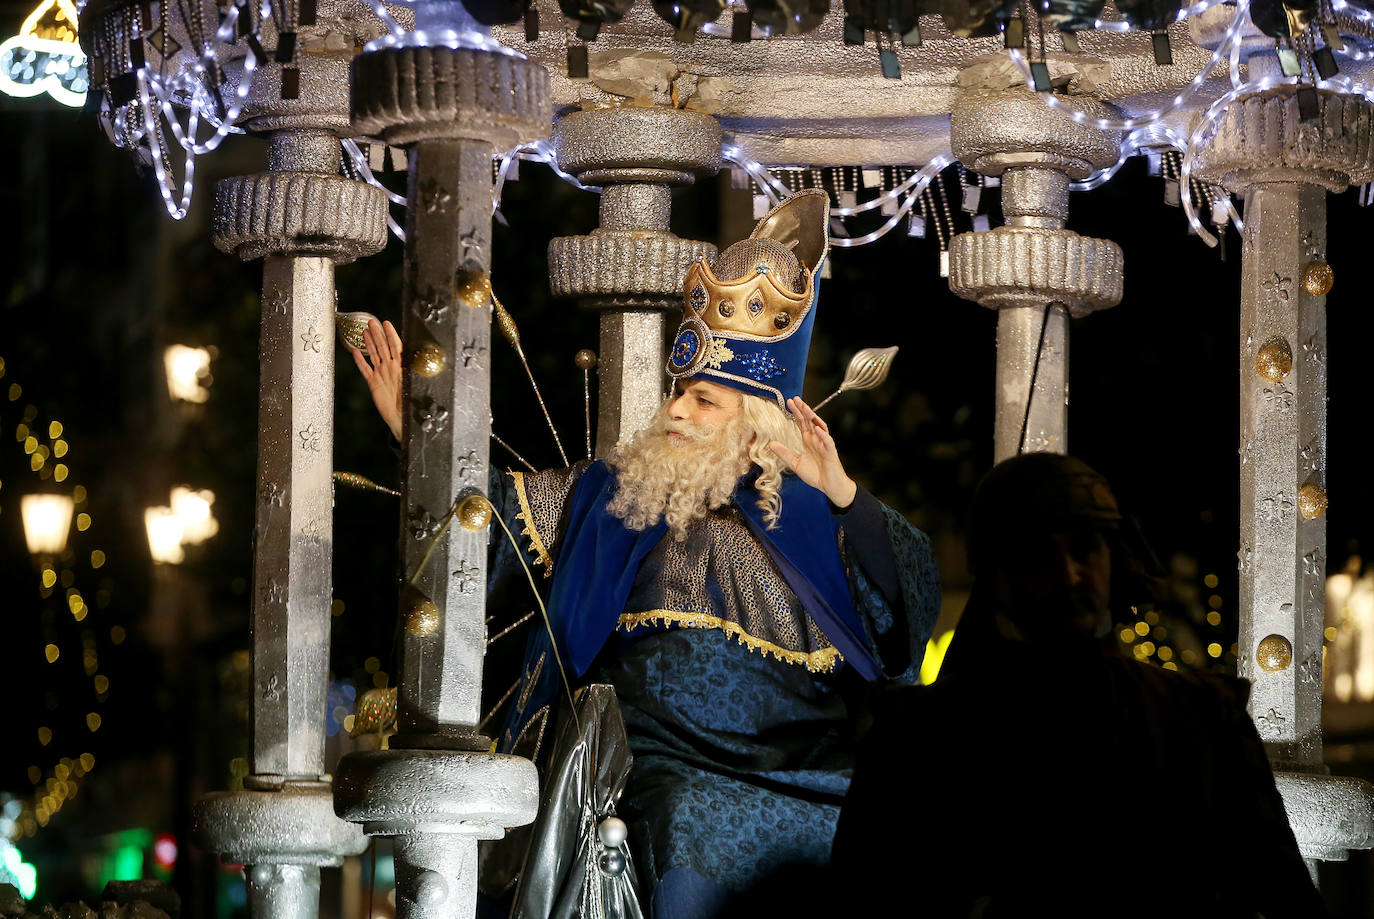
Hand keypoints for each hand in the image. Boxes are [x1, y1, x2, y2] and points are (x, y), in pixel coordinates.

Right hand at [352, 319, 402, 441]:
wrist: (401, 418)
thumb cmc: (410, 403)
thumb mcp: (414, 384)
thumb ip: (412, 370)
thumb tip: (419, 358)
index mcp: (401, 366)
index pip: (396, 346)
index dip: (391, 334)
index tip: (386, 323)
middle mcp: (390, 368)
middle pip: (383, 347)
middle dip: (378, 334)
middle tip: (372, 322)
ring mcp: (381, 374)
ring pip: (374, 355)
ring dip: (370, 343)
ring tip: (365, 331)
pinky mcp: (373, 383)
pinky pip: (365, 369)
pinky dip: (360, 361)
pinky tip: (356, 352)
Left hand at [769, 396, 857, 508]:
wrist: (830, 487)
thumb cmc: (816, 474)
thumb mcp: (795, 464)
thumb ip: (784, 453)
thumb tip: (770, 443)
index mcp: (808, 441)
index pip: (802, 423)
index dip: (796, 412)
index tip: (789, 402)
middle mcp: (816, 440)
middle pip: (810, 421)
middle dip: (803, 409)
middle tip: (795, 399)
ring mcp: (824, 444)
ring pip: (819, 427)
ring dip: (813, 417)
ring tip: (806, 408)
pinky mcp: (831, 452)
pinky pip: (827, 441)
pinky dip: (822, 435)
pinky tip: (816, 428)